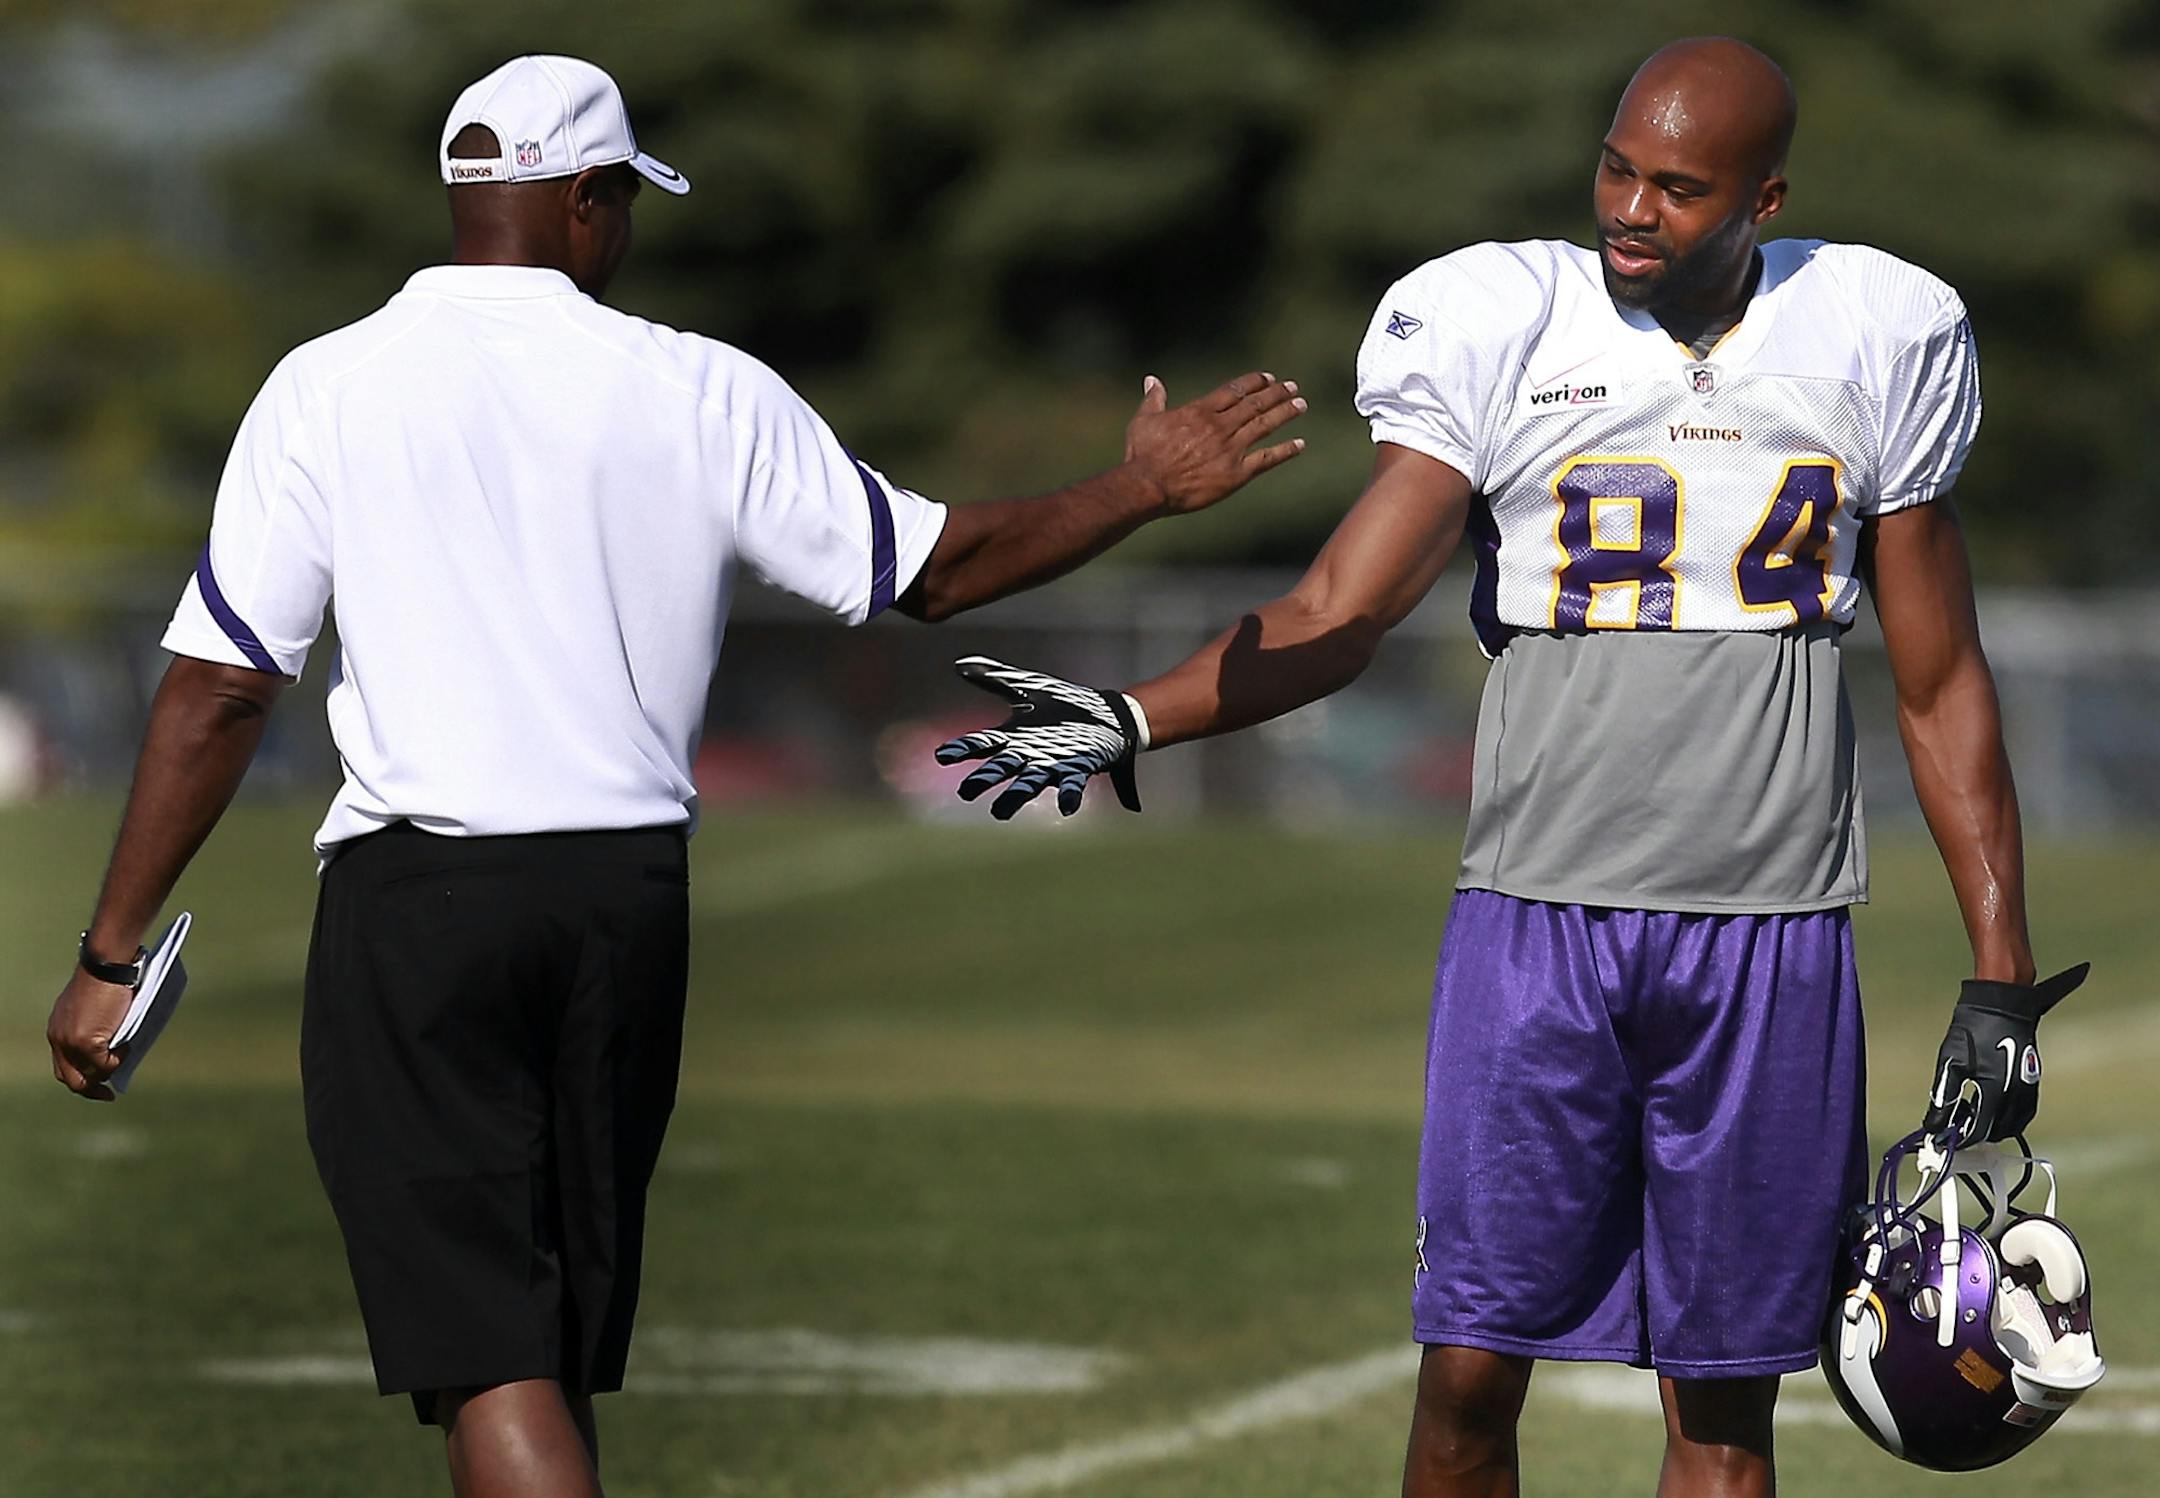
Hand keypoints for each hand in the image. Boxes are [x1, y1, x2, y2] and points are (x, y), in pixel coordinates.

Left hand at [47, 966, 134, 1101]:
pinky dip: (119, 1059)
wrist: (107, 964)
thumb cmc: (108, 978)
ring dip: (110, 1068)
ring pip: (90, 1074)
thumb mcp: (95, 1008)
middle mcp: (58, 1039)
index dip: (80, 1077)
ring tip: (126, 1049)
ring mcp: (70, 1042)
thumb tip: (110, 1049)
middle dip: (91, 1090)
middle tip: (108, 1095)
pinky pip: (106, 1065)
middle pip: (69, 1079)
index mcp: (57, 1030)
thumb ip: (94, 1028)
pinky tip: (128, 1043)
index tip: (98, 1083)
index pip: (63, 1064)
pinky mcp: (86, 1043)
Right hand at [934, 656, 1144, 818]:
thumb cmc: (1066, 703)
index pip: (983, 743)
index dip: (963, 749)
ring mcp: (1053, 764)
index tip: (942, 756)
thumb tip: (959, 664)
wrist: (1108, 713)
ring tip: (999, 812)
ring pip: (1030, 783)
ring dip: (1016, 796)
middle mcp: (1029, 755)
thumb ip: (996, 677)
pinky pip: (1072, 785)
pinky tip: (1066, 807)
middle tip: (966, 791)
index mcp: (1014, 737)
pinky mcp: (1080, 768)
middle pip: (1002, 768)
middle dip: (985, 779)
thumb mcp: (1029, 684)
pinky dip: (1068, 796)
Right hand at [1124, 371, 1305, 514]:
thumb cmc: (1142, 455)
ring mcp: (1230, 449)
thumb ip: (1154, 399)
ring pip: (1265, 425)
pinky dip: (1285, 451)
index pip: (1235, 390)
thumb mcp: (1144, 421)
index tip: (1268, 378)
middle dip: (1276, 393)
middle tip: (1292, 387)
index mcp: (1200, 411)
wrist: (1148, 485)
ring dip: (1285, 413)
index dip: (1254, 382)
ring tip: (1301, 405)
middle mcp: (1220, 426)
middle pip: (1255, 404)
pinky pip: (1267, 459)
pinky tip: (1300, 445)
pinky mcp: (1236, 474)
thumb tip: (1152, 380)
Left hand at [1921, 963, 2088, 1142]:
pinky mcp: (2032, 1082)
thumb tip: (1934, 1124)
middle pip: (1997, 1131)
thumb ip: (1943, 1096)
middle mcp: (2016, 1093)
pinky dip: (2009, 1119)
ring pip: (2013, 1125)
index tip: (1945, 1140)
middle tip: (1954, 1127)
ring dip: (1993, 1128)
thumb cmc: (1974, 1029)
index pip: (1979, 1130)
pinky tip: (1991, 1111)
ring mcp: (2028, 1088)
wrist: (2002, 1005)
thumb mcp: (1950, 1062)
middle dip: (1975, 1135)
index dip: (1960, 1139)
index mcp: (1995, 1089)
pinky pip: (2024, 1113)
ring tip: (1970, 1119)